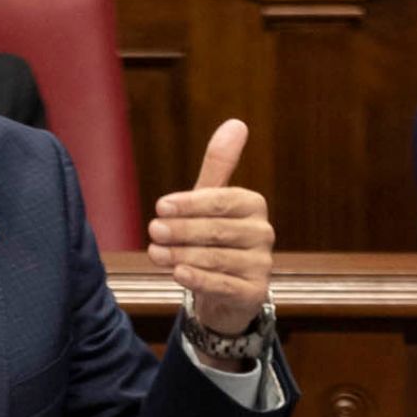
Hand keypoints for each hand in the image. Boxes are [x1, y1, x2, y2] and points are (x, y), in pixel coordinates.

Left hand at [147, 119, 273, 336]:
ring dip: (182, 255)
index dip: (191, 204)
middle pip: (218, 230)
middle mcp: (263, 233)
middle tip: (153, 230)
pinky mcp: (253, 293)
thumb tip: (236, 123)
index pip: (222, 201)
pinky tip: (178, 274)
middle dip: (183, 230)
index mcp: (252, 205)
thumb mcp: (211, 200)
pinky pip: (223, 285)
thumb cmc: (212, 238)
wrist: (223, 290)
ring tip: (155, 253)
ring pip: (217, 258)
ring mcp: (261, 265)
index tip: (160, 206)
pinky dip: (199, 280)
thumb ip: (219, 165)